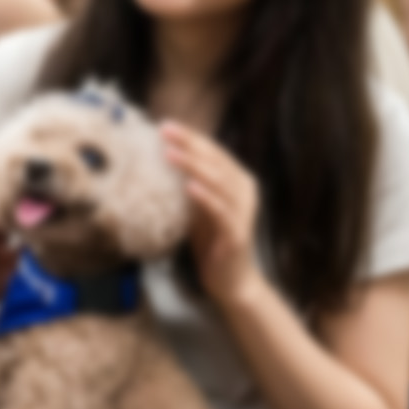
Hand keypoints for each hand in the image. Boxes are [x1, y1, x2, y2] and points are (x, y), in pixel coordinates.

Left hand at [160, 123, 260, 302]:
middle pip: (216, 160)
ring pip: (218, 181)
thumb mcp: (198, 208)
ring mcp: (244, 211)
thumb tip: (163, 161)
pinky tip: (188, 186)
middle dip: (189, 143)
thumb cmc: (213, 243)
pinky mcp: (237, 233)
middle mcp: (245, 191)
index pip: (213, 152)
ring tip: (170, 153)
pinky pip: (220, 210)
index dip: (191, 137)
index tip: (165, 125)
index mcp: (237, 181)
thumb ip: (190, 186)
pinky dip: (205, 196)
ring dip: (193, 165)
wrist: (231, 282)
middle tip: (164, 130)